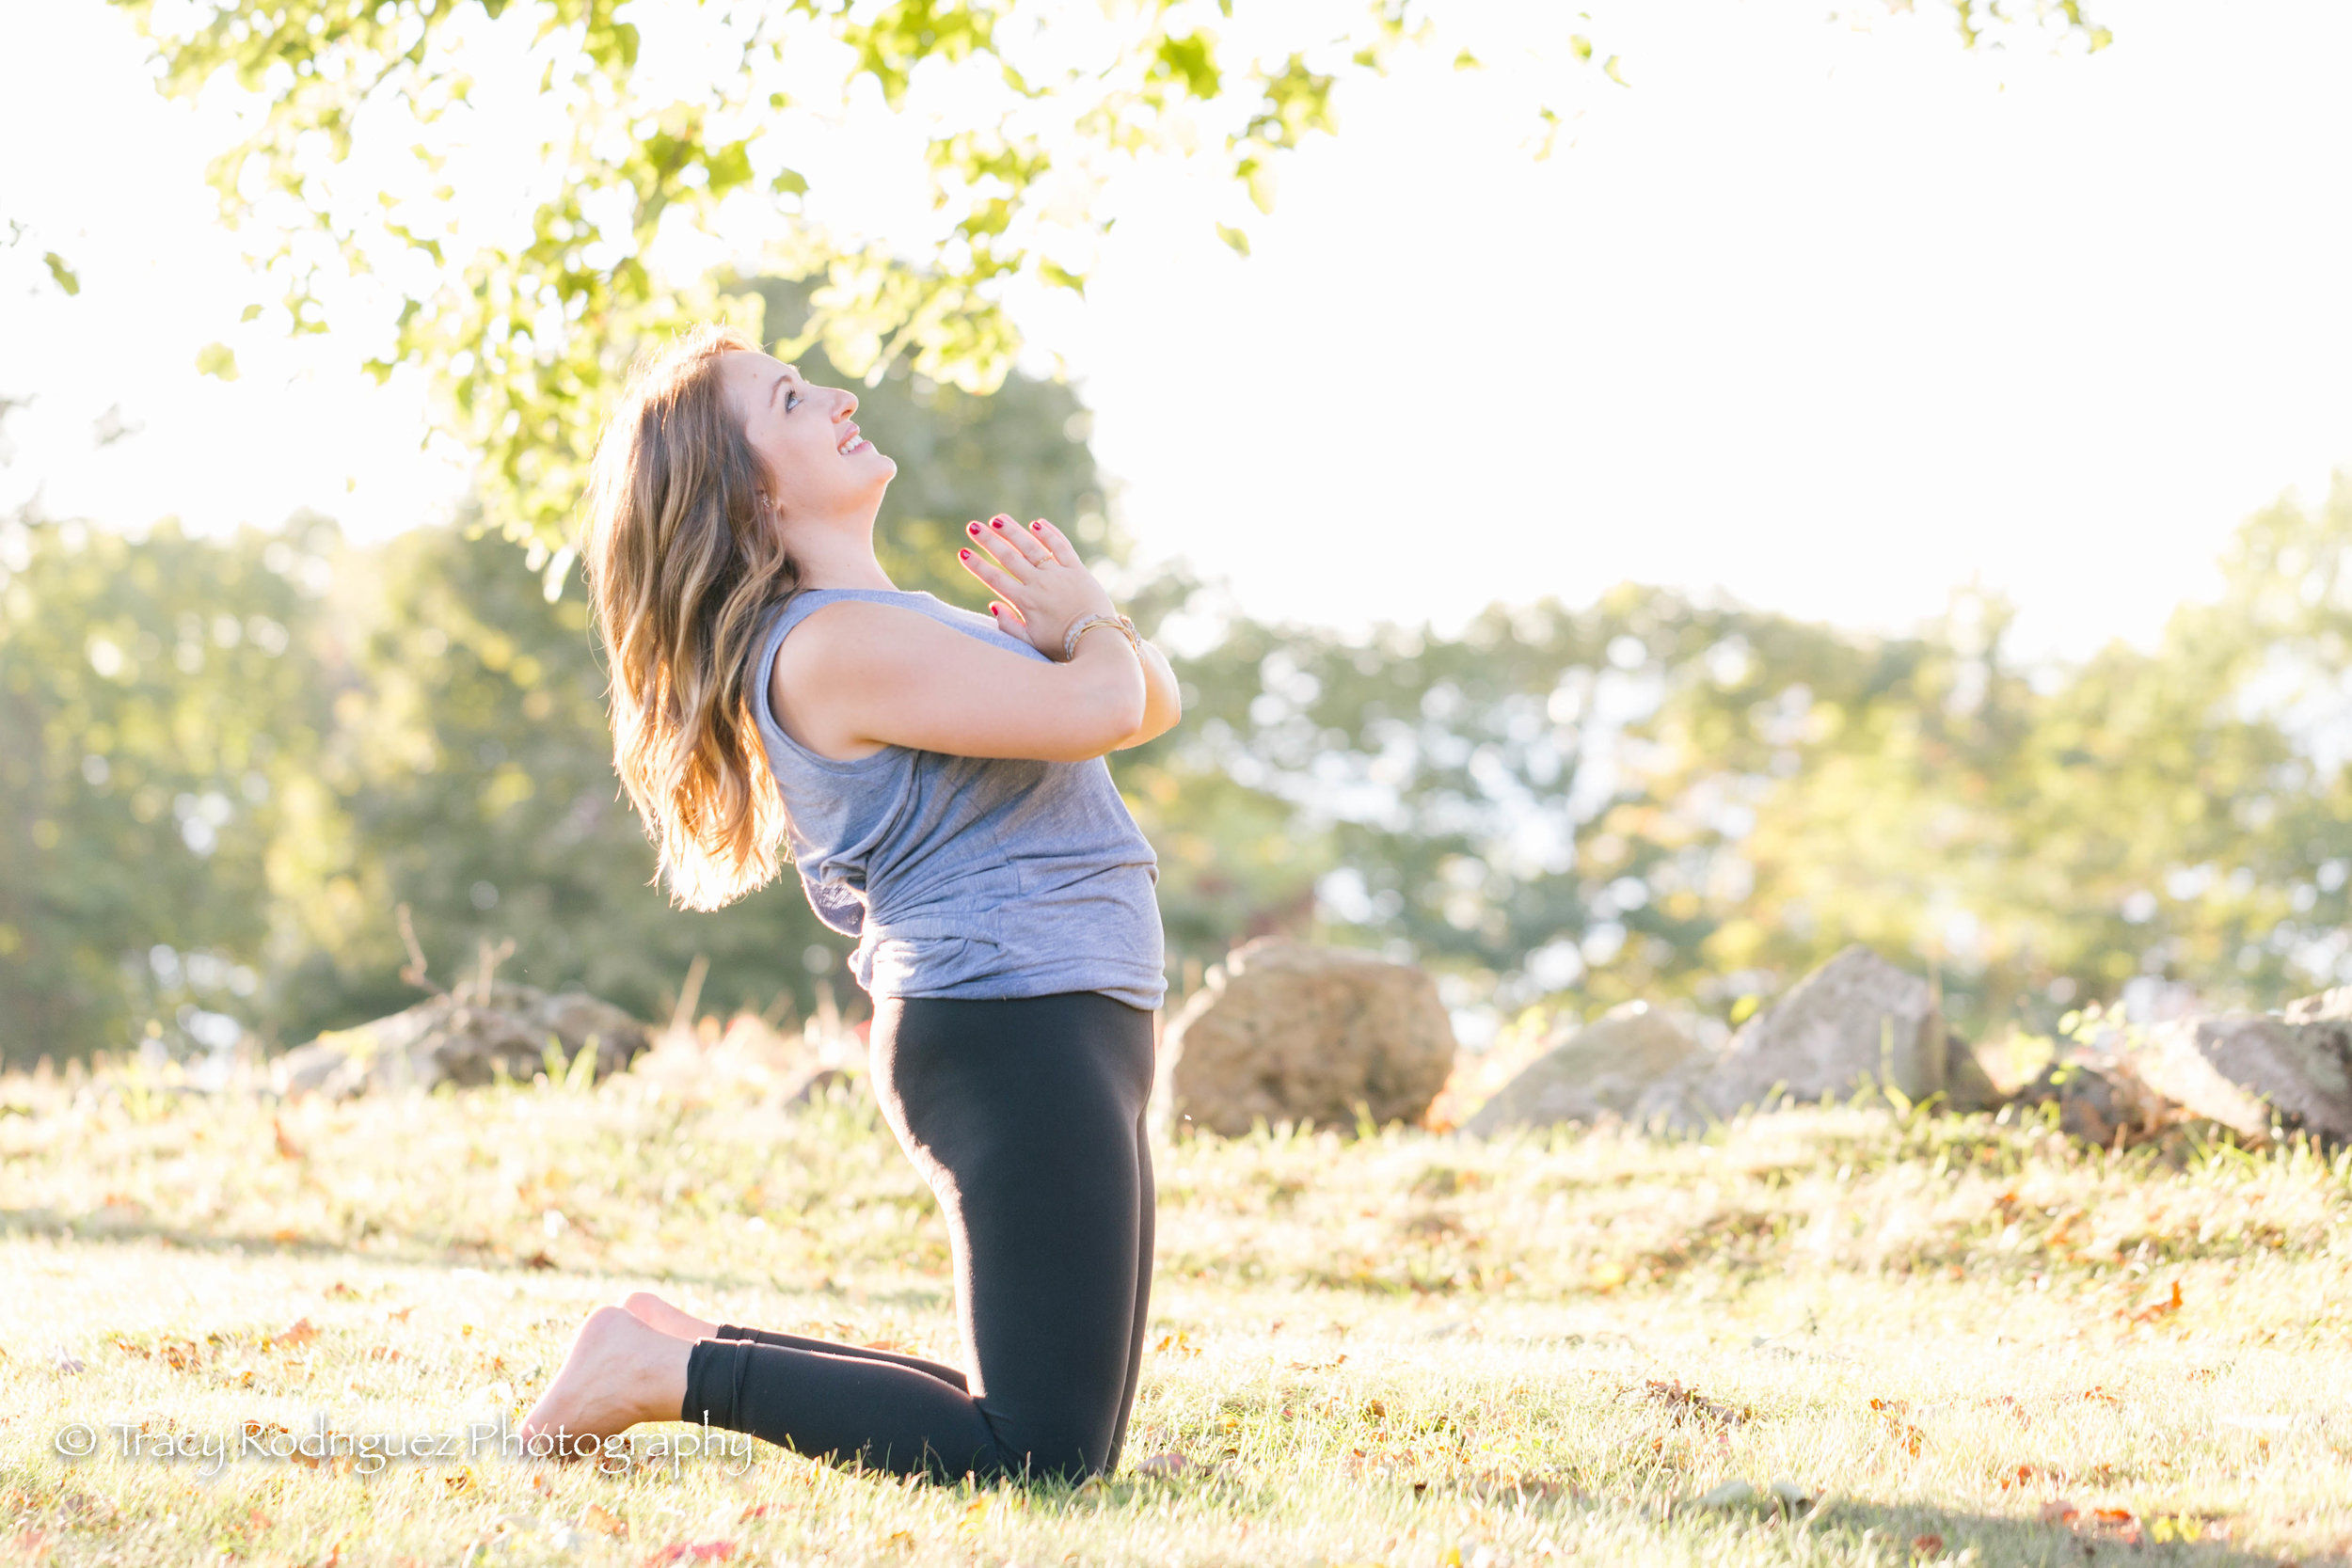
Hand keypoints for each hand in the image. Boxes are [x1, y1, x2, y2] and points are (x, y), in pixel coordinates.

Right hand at [956, 514, 1118, 660]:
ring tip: (997, 519)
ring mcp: (1059, 574)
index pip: (995, 579)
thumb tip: (993, 605)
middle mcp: (1040, 583)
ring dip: (1013, 531)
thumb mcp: (1031, 643)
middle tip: (972, 526)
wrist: (1098, 639)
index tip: (962, 552)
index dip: (977, 565)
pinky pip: (1061, 546)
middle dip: (988, 541)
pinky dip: (1049, 533)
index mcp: (1025, 602)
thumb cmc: (1063, 646)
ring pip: (1032, 547)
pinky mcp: (1077, 569)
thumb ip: (1010, 626)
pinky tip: (1036, 523)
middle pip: (1009, 557)